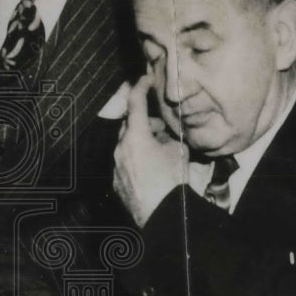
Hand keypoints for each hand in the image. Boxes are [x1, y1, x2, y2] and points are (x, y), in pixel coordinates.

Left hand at [113, 74, 189, 227]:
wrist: (164, 216)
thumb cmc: (174, 182)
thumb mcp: (179, 152)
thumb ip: (169, 137)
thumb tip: (165, 136)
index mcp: (136, 137)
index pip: (135, 103)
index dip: (140, 88)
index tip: (144, 79)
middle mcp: (121, 149)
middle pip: (129, 126)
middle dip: (145, 124)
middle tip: (162, 130)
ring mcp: (116, 168)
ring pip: (126, 147)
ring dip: (141, 144)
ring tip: (161, 154)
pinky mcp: (117, 184)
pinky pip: (125, 165)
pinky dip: (136, 162)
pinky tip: (152, 171)